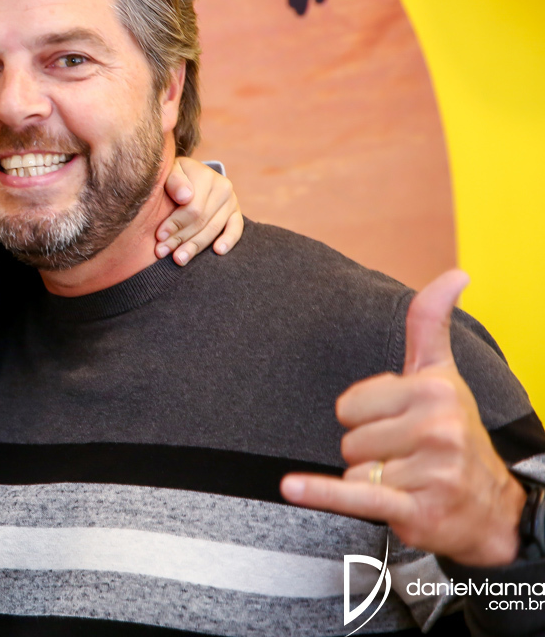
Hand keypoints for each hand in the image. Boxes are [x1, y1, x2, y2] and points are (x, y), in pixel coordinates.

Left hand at [156, 157, 243, 264]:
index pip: (192, 207)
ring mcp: (232, 201)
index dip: (175, 224)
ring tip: (179, 259)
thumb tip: (185, 197)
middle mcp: (223, 187)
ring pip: (213, 229)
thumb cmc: (174, 178)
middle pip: (201, 221)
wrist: (189, 176)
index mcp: (206, 175)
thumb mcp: (169, 173)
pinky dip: (228, 241)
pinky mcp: (236, 213)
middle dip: (180, 238)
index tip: (159, 237)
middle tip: (162, 252)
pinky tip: (218, 251)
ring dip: (194, 247)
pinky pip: (236, 229)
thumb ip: (174, 181)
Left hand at [281, 270, 525, 565]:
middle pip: (349, 438)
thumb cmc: (453, 434)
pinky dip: (321, 494)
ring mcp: (431, 468)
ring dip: (372, 481)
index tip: (398, 424)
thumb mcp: (440, 376)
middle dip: (368, 453)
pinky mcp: (416, 507)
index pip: (348, 404)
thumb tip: (454, 274)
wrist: (490, 509)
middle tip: (405, 457)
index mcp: (434, 389)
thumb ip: (430, 325)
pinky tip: (291, 486)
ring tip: (408, 479)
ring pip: (353, 470)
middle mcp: (438, 426)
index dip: (364, 418)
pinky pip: (354, 495)